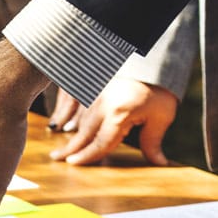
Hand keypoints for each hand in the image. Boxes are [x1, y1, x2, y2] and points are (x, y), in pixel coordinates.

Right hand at [49, 80, 177, 165]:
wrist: (155, 54)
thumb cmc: (161, 87)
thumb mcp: (161, 115)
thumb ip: (153, 141)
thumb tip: (159, 163)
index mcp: (119, 114)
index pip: (100, 142)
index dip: (87, 156)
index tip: (73, 164)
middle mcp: (102, 103)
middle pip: (83, 131)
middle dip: (70, 146)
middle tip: (56, 157)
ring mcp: (96, 90)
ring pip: (78, 115)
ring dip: (69, 129)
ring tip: (59, 140)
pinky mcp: (94, 80)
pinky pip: (76, 98)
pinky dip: (67, 109)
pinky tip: (64, 117)